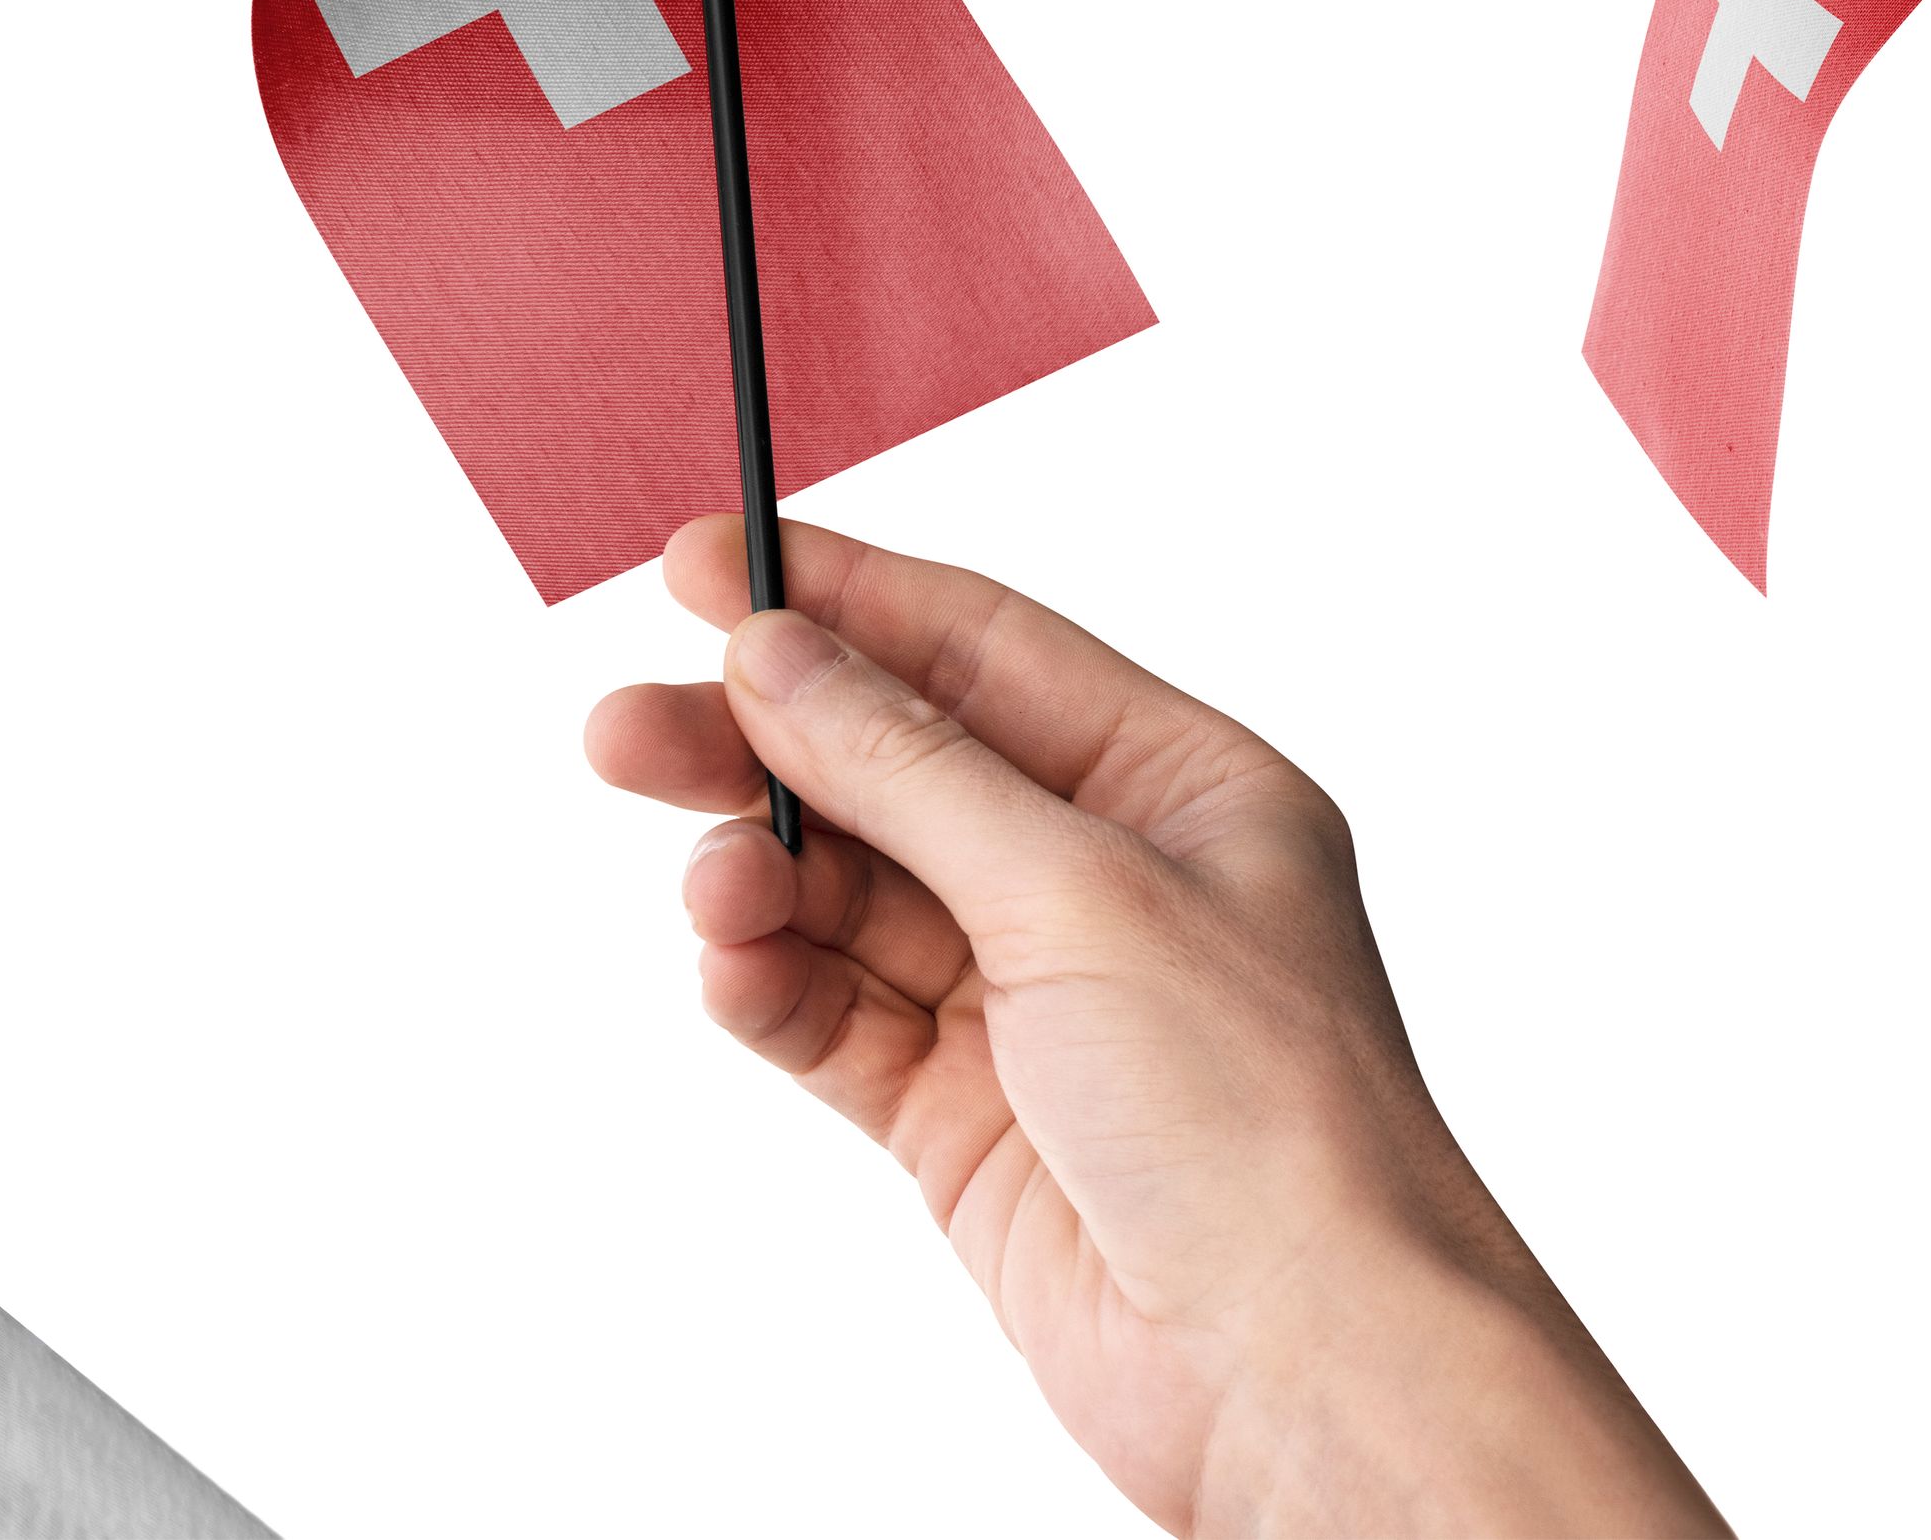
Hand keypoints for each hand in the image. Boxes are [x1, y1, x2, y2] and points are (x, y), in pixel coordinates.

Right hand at [589, 519, 1709, 1538]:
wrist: (1303, 1365)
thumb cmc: (1276, 1126)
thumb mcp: (1082, 893)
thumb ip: (910, 769)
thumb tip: (783, 655)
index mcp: (1181, 791)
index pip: (982, 651)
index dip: (842, 601)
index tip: (705, 566)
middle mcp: (1104, 886)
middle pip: (888, 772)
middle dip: (757, 748)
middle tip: (627, 733)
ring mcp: (1030, 1006)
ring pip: (846, 899)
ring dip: (757, 880)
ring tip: (708, 891)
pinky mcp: (966, 1119)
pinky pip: (832, 1019)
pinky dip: (770, 988)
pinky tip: (733, 970)